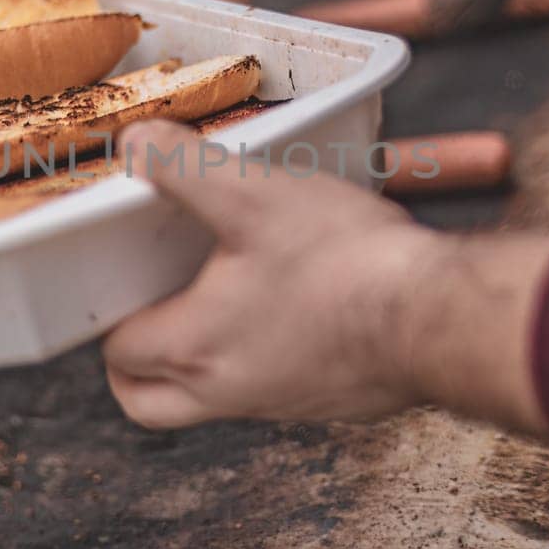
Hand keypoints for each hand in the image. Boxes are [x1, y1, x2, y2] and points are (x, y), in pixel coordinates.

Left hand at [102, 120, 548, 433]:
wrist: (440, 317)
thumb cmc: (344, 262)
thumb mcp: (252, 193)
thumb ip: (184, 168)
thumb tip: (134, 144)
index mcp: (195, 348)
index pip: (118, 356)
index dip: (108, 317)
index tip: (122, 278)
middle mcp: (230, 392)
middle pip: (149, 403)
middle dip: (136, 366)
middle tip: (150, 310)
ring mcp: (283, 404)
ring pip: (212, 398)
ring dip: (202, 359)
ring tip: (223, 294)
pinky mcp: (332, 400)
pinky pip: (275, 390)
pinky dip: (264, 358)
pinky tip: (294, 304)